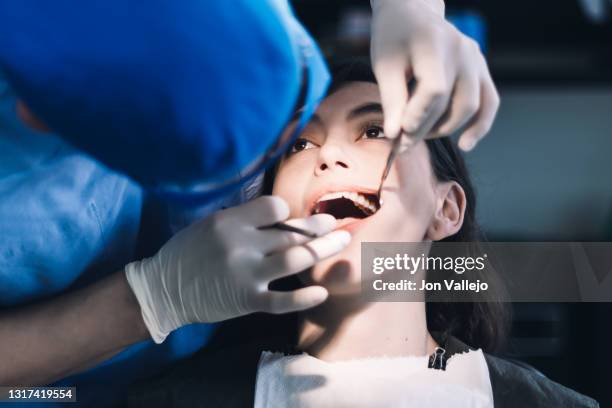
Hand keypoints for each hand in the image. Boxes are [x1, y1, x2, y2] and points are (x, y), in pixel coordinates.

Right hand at [125, 196, 349, 342]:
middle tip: (337, 225)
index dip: (288, 212)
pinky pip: (282, 300)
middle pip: (291, 233)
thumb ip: (244, 219)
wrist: (164, 289)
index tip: (292, 218)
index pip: (274, 207)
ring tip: (343, 242)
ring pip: (295, 260)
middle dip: (318, 228)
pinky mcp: (247, 301)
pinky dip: (304, 297)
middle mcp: (241, 244)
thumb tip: (283, 214)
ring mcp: (246, 274)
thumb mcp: (211, 224)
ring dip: (323, 251)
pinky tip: (322, 292)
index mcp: (230, 221)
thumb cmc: (188, 252)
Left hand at [370, 0, 499, 150]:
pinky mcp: (481, 69)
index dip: (418, 115)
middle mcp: (462, 50)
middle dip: (425, 128)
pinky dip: (480, 125)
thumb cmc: (394, 39)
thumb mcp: (384, 65)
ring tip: (419, 135)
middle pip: (450, 102)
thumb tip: (395, 135)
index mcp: (434, 43)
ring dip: (444, 128)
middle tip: (402, 144)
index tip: (398, 133)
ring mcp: (475, 59)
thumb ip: (392, 100)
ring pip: (470, 106)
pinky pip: (489, 101)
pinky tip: (465, 144)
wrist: (412, 14)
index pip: (434, 89)